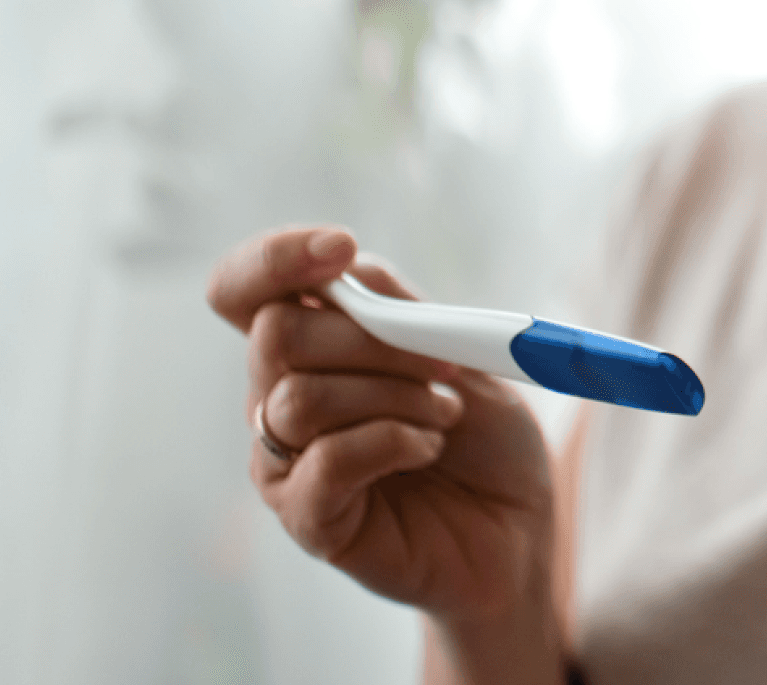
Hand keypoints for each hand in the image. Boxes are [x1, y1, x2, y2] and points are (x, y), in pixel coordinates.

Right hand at [207, 227, 556, 627]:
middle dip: (374, 339)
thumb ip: (397, 308)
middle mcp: (279, 397)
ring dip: (395, 397)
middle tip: (443, 367)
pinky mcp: (307, 517)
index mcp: (310, 344)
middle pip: (275, 334)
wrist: (516, 527)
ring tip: (445, 416)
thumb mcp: (457, 351)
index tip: (340, 247)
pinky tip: (426, 450)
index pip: (243, 289)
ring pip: (300, 398)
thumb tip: (345, 268)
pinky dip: (391, 443)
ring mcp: (286, 460)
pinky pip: (324, 462)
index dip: (273, 258)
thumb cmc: (485, 437)